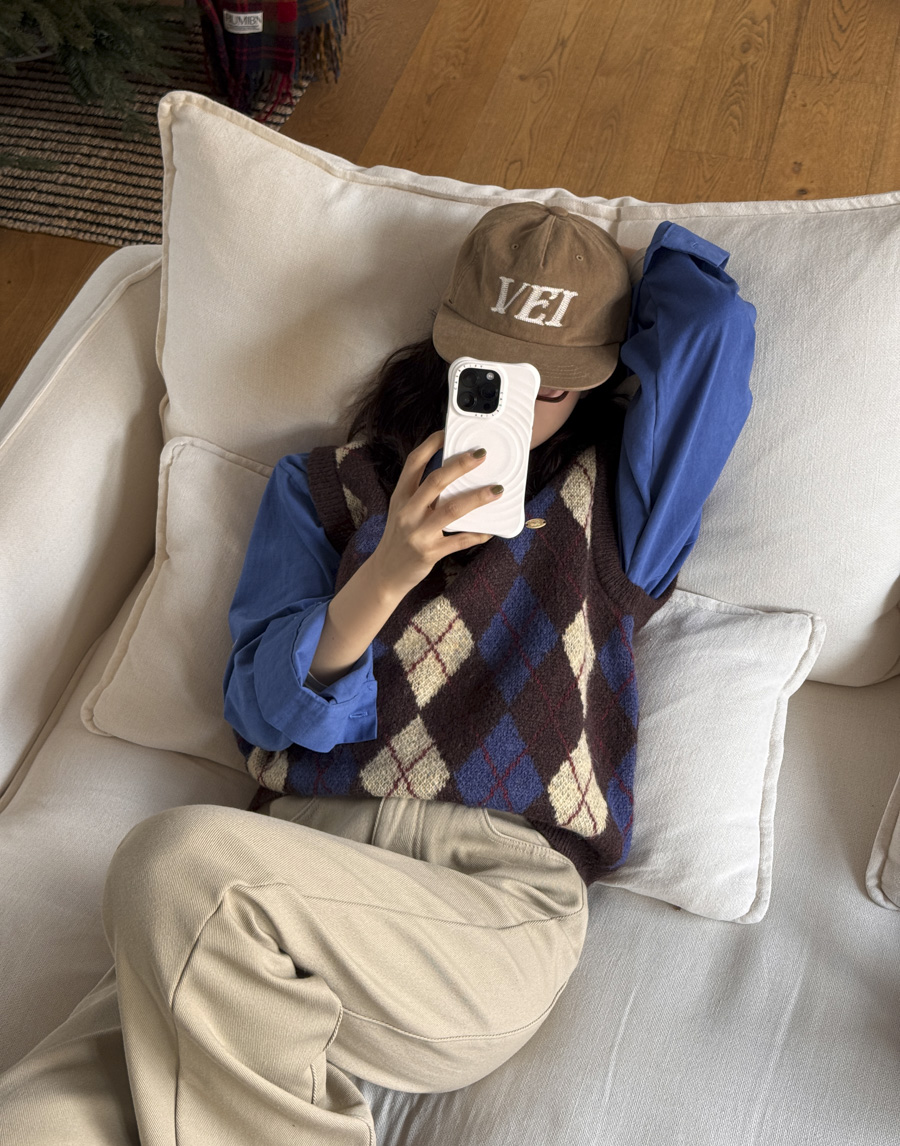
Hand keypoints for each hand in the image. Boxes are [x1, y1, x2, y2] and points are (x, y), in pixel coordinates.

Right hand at [369, 429, 501, 599]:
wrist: (385, 574)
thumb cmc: (400, 537)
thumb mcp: (403, 511)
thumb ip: (422, 494)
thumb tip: (454, 474)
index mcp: (400, 497)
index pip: (413, 463)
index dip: (431, 444)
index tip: (448, 431)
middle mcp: (407, 512)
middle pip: (435, 481)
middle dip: (460, 465)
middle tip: (481, 454)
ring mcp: (418, 533)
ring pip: (451, 510)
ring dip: (477, 497)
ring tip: (497, 489)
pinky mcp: (430, 553)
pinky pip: (459, 541)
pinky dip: (477, 534)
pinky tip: (491, 529)